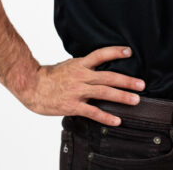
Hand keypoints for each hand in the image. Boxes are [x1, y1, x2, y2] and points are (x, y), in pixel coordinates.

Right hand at [14, 45, 144, 125]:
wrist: (31, 86)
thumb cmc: (49, 76)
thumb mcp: (68, 65)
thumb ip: (83, 66)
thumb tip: (98, 65)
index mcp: (79, 64)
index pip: (100, 55)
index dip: (115, 52)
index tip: (129, 52)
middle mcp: (80, 76)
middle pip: (108, 76)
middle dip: (126, 81)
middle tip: (141, 84)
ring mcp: (77, 91)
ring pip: (104, 92)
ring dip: (121, 96)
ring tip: (135, 100)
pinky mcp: (72, 105)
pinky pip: (92, 111)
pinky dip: (105, 116)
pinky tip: (116, 120)